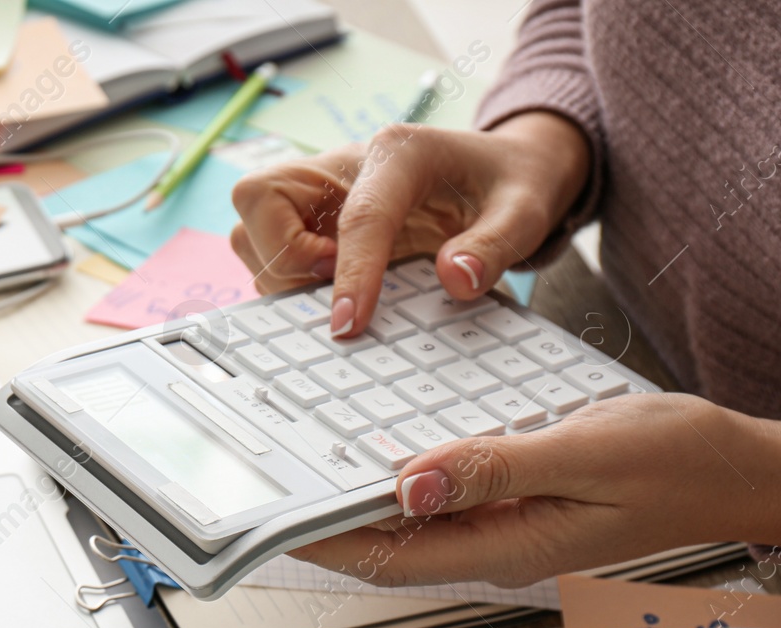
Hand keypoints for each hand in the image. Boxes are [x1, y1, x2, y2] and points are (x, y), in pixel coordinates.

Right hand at [228, 112, 590, 335]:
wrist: (507, 173)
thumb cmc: (514, 185)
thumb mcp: (528, 209)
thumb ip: (496, 245)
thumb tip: (455, 279)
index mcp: (398, 151)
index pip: (356, 214)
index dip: (349, 273)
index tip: (350, 324)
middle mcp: (344, 165)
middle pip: (261, 201)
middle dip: (285, 257)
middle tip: (337, 290)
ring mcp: (321, 194)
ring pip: (252, 228)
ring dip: (280, 271)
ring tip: (335, 292)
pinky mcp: (313, 222)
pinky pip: (268, 251)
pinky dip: (287, 280)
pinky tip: (332, 293)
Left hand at [289, 393, 780, 586]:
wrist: (741, 469)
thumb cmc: (682, 461)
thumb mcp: (584, 452)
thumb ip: (494, 469)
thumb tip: (409, 482)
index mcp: (509, 547)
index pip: (393, 557)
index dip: (326, 544)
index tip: (274, 525)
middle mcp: (499, 548)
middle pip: (392, 546)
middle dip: (330, 525)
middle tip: (274, 490)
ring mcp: (508, 530)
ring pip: (415, 525)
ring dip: (364, 502)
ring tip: (308, 471)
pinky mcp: (519, 506)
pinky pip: (449, 500)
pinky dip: (410, 480)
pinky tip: (388, 455)